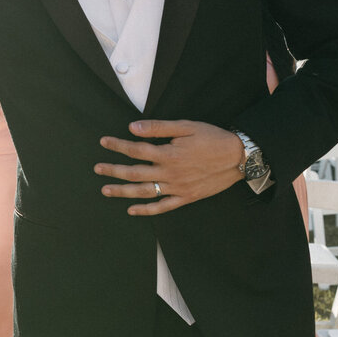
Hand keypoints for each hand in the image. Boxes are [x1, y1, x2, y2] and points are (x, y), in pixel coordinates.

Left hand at [95, 120, 244, 215]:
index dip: (117, 146)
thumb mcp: (186, 126)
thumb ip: (159, 128)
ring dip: (123, 192)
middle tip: (97, 169)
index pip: (135, 150)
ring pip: (144, 192)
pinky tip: (132, 209)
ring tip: (106, 190)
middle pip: (134, 173)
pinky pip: (162, 207)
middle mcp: (169, 173)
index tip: (103, 142)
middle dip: (113, 170)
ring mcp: (177, 188)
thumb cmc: (213, 138)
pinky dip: (146, 210)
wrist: (240, 157)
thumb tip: (132, 127)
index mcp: (168, 154)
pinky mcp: (186, 198)